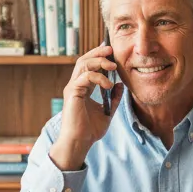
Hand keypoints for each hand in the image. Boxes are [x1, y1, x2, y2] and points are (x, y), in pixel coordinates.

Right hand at [49, 43, 124, 169]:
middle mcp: (76, 85)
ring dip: (99, 62)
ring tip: (113, 67)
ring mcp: (73, 88)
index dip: (99, 57)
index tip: (112, 53)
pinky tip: (109, 86)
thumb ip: (114, 98)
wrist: (80, 142)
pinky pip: (85, 77)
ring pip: (83, 64)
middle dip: (98, 52)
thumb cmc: (90, 130)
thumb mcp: (107, 112)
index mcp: (83, 88)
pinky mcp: (72, 93)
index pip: (89, 66)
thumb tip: (120, 85)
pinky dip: (98, 77)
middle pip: (84, 60)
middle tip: (111, 49)